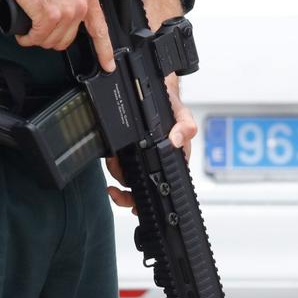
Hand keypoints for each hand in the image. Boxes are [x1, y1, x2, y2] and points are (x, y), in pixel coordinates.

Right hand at [1, 0, 115, 72]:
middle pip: (68, 40)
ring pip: (52, 41)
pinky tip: (24, 34)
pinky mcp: (49, 15)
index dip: (104, 50)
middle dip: (51, 39)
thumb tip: (74, 13)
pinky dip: (28, 39)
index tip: (108, 65)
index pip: (100, 29)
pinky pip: (38, 38)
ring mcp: (66, 11)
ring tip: (30, 28)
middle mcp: (80, 4)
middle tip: (40, 29)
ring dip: (38, 39)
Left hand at [106, 75, 195, 211]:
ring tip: (114, 164)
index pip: (162, 186)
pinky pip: (118, 165)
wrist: (160, 93)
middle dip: (126, 196)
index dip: (147, 198)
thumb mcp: (184, 115)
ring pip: (127, 177)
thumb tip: (176, 140)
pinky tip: (112, 159)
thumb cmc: (174, 109)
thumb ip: (185, 127)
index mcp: (171, 160)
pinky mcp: (128, 151)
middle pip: (141, 189)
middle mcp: (156, 163)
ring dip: (118, 174)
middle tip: (116, 193)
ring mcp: (141, 159)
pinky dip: (113, 165)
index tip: (135, 204)